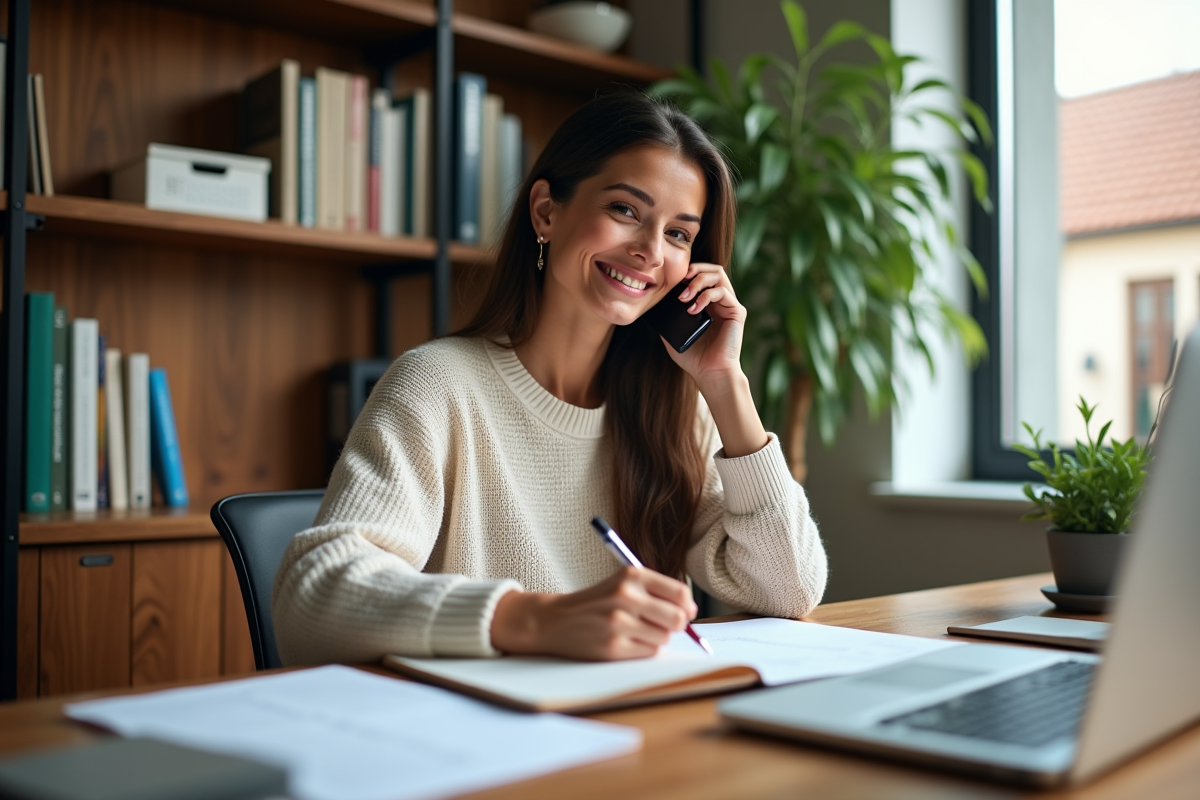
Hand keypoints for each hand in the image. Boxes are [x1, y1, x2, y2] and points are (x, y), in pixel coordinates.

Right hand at [490, 567, 696, 659]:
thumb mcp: (623, 583)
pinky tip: (626, 641)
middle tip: (664, 624)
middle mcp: (626, 596)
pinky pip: (649, 652)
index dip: (688, 606)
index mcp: (631, 575)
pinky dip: (644, 649)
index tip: (687, 612)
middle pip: (677, 618)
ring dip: (657, 637)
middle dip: (676, 625)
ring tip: (636, 630)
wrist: (555, 619)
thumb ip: (656, 591)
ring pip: (664, 637)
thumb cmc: (597, 602)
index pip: (679, 593)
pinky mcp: (613, 646)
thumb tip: (690, 611)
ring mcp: (619, 622)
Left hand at [662, 262, 769, 457]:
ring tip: (684, 296)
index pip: (701, 275)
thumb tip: (652, 305)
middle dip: (694, 269)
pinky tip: (693, 310)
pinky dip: (705, 296)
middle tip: (680, 280)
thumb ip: (667, 319)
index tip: (671, 280)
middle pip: (712, 268)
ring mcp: (730, 305)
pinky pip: (722, 292)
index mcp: (708, 303)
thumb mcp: (673, 334)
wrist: (710, 373)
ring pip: (718, 274)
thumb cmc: (693, 358)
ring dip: (698, 281)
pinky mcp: (737, 312)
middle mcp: (720, 301)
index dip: (688, 271)